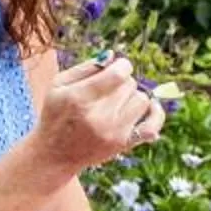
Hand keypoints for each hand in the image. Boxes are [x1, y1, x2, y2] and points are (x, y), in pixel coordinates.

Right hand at [36, 55, 162, 174]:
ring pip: (142, 100)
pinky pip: (152, 126)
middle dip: (121, 82)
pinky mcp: (123, 144)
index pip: (119, 74)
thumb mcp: (59, 85)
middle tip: (107, 91)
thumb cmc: (56, 114)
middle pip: (130, 85)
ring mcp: (113, 133)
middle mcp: (99, 117)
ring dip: (132, 97)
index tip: (116, 68)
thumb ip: (86, 67)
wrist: (55, 155)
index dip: (122, 65)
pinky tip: (150, 107)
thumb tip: (112, 55)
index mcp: (80, 98)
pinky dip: (156, 114)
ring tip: (117, 102)